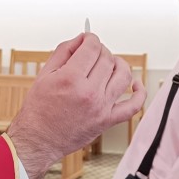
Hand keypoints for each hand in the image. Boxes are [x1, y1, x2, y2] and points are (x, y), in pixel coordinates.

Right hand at [7, 33, 146, 178]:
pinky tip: (135, 84)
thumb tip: (81, 38)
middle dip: (101, 50)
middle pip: (107, 59)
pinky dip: (139, 93)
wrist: (38, 140)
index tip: (88, 39)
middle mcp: (89, 93)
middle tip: (93, 53)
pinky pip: (133, 106)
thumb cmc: (38, 110)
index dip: (91, 38)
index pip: (92, 47)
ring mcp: (101, 108)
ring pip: (123, 75)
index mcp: (70, 79)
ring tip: (111, 64)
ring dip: (119, 64)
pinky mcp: (108, 121)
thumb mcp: (44, 74)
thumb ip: (63, 52)